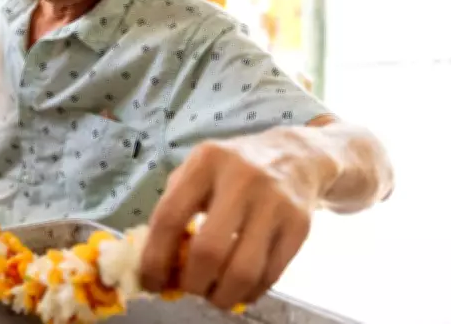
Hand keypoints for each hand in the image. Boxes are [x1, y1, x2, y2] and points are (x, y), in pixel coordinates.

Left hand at [140, 129, 325, 309]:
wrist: (295, 156)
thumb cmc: (232, 168)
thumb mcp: (198, 169)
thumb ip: (174, 206)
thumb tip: (154, 262)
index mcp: (206, 162)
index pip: (170, 217)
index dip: (156, 258)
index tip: (151, 282)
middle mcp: (241, 179)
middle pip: (208, 250)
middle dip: (192, 282)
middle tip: (187, 289)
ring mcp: (274, 203)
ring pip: (243, 270)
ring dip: (222, 295)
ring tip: (212, 295)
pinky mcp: (300, 226)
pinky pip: (271, 275)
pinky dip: (249, 292)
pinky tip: (238, 289)